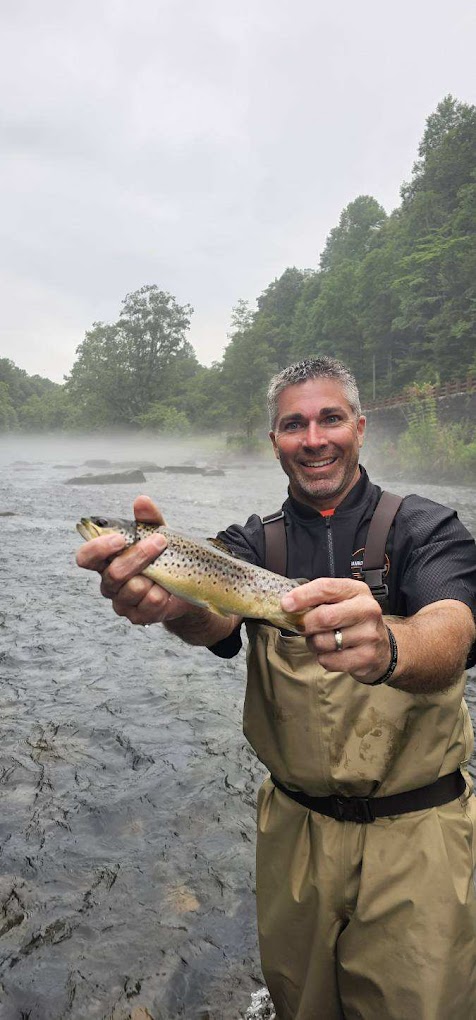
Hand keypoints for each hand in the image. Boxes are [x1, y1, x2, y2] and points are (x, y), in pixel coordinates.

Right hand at [76, 494, 191, 625]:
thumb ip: (148, 519)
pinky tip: (167, 588)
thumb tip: (141, 501)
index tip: (121, 539)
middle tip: (160, 542)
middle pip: (114, 573)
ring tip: (164, 571)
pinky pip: (150, 604)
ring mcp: (122, 602)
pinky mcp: (138, 616)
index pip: (86, 557)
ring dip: (154, 576)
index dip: (97, 548)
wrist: (187, 584)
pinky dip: (164, 593)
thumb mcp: (158, 533)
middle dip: (140, 555)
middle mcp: (109, 582)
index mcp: (106, 560)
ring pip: (133, 589)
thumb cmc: (165, 555)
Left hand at [281, 577, 391, 683]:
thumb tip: (287, 605)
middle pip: (324, 617)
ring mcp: (369, 635)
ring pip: (323, 641)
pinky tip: (333, 653)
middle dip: (305, 624)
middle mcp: (367, 610)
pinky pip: (329, 660)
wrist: (383, 648)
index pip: (326, 588)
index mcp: (357, 590)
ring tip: (322, 640)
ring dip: (313, 643)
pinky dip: (324, 658)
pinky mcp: (366, 657)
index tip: (285, 605)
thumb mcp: (342, 601)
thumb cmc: (353, 620)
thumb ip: (318, 600)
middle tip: (301, 627)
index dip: (302, 596)